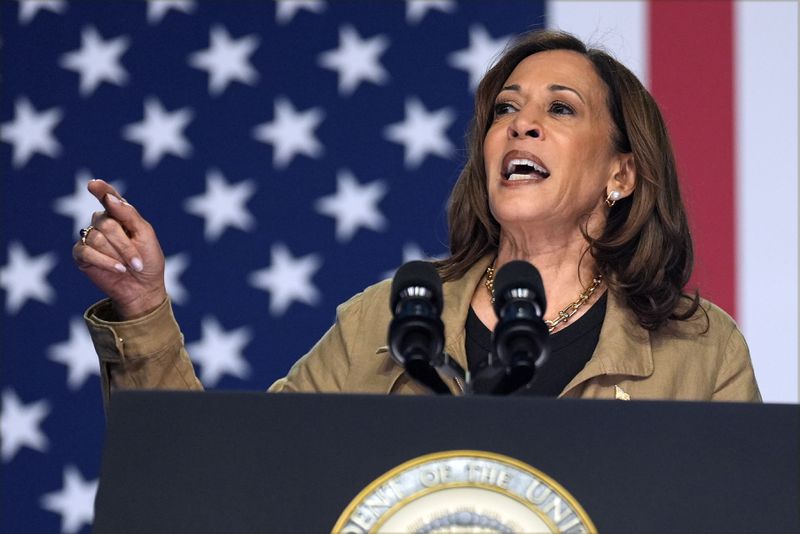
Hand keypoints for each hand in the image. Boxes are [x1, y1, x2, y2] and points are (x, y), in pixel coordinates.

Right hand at [72, 180, 166, 319]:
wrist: (144, 287)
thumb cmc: (148, 259)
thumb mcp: (145, 235)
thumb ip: (129, 215)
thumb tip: (110, 199)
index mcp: (119, 214)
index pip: (108, 197)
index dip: (102, 190)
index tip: (94, 185)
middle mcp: (102, 223)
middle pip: (106, 223)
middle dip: (125, 244)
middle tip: (137, 261)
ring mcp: (90, 238)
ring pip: (97, 238)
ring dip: (118, 255)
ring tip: (129, 266)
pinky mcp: (81, 255)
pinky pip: (86, 252)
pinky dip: (105, 262)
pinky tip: (119, 269)